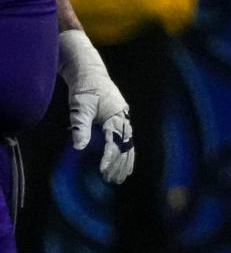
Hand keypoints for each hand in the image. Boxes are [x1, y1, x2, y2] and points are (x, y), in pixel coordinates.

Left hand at [58, 30, 134, 184]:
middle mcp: (123, 118)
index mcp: (115, 115)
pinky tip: (125, 163)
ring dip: (126, 161)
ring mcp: (123, 118)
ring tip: (122, 177)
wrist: (90, 72)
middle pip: (126, 145)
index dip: (110, 157)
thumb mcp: (80, 106)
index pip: (115, 141)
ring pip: (129, 144)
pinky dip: (127, 152)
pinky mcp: (119, 119)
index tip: (103, 170)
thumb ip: (80, 127)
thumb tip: (79, 147)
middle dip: (120, 164)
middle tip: (113, 180)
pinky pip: (126, 139)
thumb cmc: (84, 88)